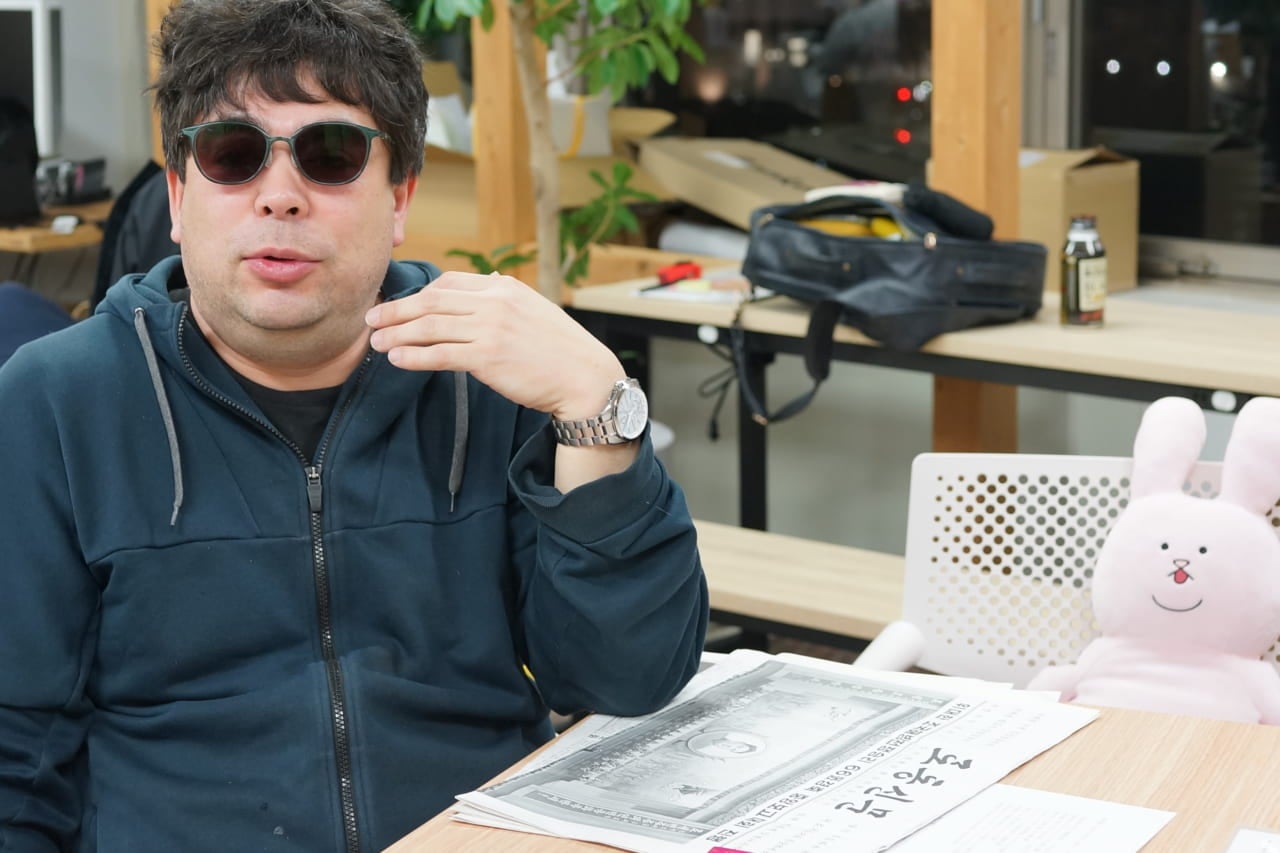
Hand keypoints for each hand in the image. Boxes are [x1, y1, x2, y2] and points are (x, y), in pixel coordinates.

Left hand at [365, 271, 623, 419]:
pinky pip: (439, 354)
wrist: (585, 378)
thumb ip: (505, 298)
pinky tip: (396, 359)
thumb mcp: (533, 311)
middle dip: (396, 309)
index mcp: (504, 288)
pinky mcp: (488, 358)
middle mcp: (495, 302)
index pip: (449, 282)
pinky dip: (413, 356)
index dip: (418, 293)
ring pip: (430, 326)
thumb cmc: (560, 350)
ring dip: (397, 333)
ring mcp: (491, 329)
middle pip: (432, 300)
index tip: (399, 305)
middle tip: (372, 319)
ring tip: (376, 342)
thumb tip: (488, 280)